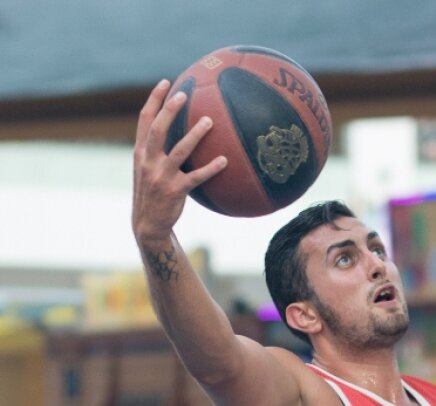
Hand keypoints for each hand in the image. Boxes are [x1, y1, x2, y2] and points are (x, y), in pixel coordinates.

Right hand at [131, 80, 226, 243]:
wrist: (148, 223)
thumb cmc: (153, 192)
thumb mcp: (148, 169)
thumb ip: (158, 150)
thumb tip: (179, 130)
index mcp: (140, 152)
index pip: (144, 120)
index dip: (153, 100)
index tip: (165, 82)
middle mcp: (148, 161)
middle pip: (157, 129)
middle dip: (169, 110)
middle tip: (185, 94)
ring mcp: (160, 176)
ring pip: (178, 151)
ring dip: (194, 135)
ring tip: (209, 121)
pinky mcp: (175, 191)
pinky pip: (196, 177)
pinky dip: (210, 168)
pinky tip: (224, 161)